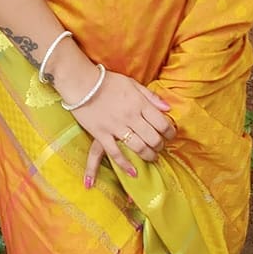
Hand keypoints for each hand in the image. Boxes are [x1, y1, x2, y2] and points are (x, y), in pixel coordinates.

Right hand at [47, 42, 175, 183]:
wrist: (81, 83)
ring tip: (152, 157)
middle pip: (153, 138)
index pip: (162, 122)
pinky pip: (115, 153)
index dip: (170, 132)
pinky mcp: (102, 135)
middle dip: (160, 145)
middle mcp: (131, 116)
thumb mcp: (132, 83)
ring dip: (148, 155)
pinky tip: (134, 172)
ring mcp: (116, 127)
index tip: (171, 135)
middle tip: (161, 146)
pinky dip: (125, 165)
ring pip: (138, 147)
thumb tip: (168, 107)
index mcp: (139, 103)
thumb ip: (150, 96)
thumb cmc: (107, 81)